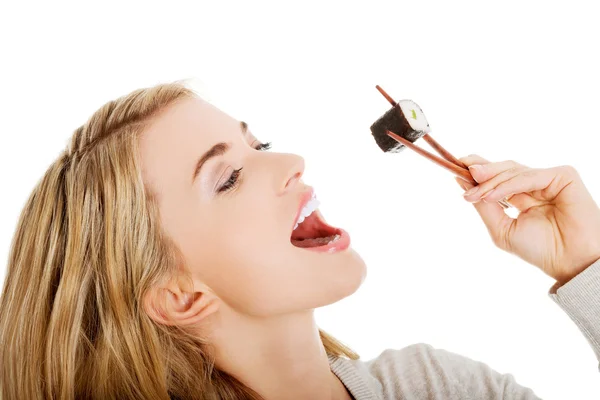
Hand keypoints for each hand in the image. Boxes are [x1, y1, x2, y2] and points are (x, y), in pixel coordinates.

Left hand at [455, 155, 599, 284]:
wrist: (570, 261)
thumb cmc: (541, 250)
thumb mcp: (502, 229)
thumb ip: (485, 207)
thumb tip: (463, 183)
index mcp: (521, 197)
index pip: (497, 179)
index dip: (477, 172)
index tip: (456, 168)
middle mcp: (534, 186)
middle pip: (503, 170)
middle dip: (480, 172)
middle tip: (462, 173)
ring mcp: (548, 179)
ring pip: (513, 171)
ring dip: (490, 181)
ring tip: (473, 193)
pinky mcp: (563, 176)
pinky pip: (529, 176)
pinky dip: (508, 185)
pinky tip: (491, 196)